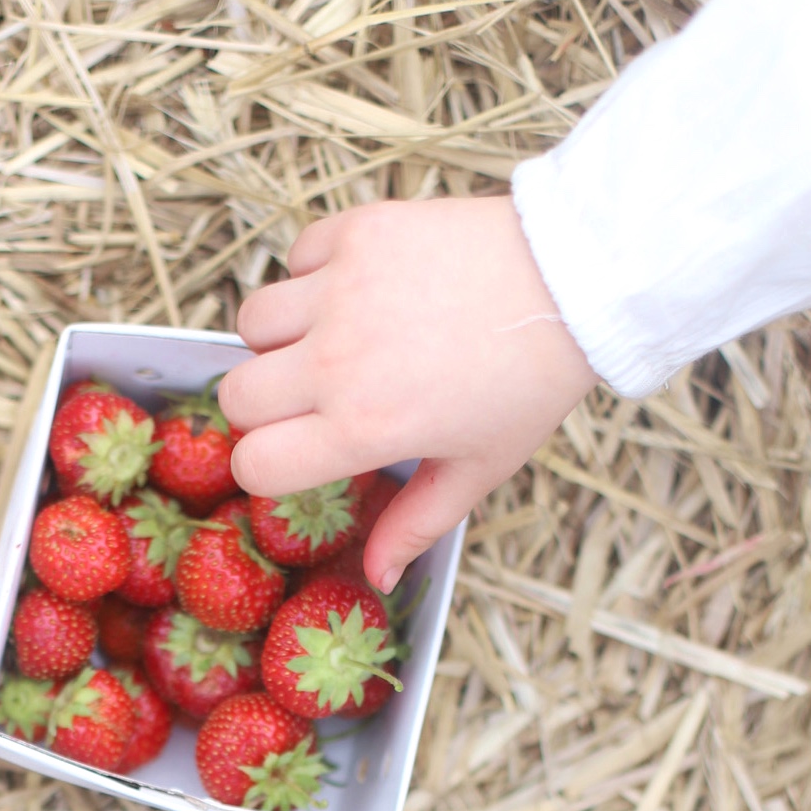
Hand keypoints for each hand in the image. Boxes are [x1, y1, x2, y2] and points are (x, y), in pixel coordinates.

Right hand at [219, 196, 595, 591]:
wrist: (575, 281)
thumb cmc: (530, 382)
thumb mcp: (478, 468)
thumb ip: (416, 524)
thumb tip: (377, 577)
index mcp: (363, 427)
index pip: (254, 462)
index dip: (269, 466)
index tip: (300, 453)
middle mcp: (338, 360)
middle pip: (236, 395)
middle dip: (264, 407)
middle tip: (311, 400)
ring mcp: (343, 291)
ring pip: (252, 322)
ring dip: (278, 338)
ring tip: (327, 341)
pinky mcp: (358, 233)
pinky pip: (295, 259)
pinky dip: (312, 276)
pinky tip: (356, 292)